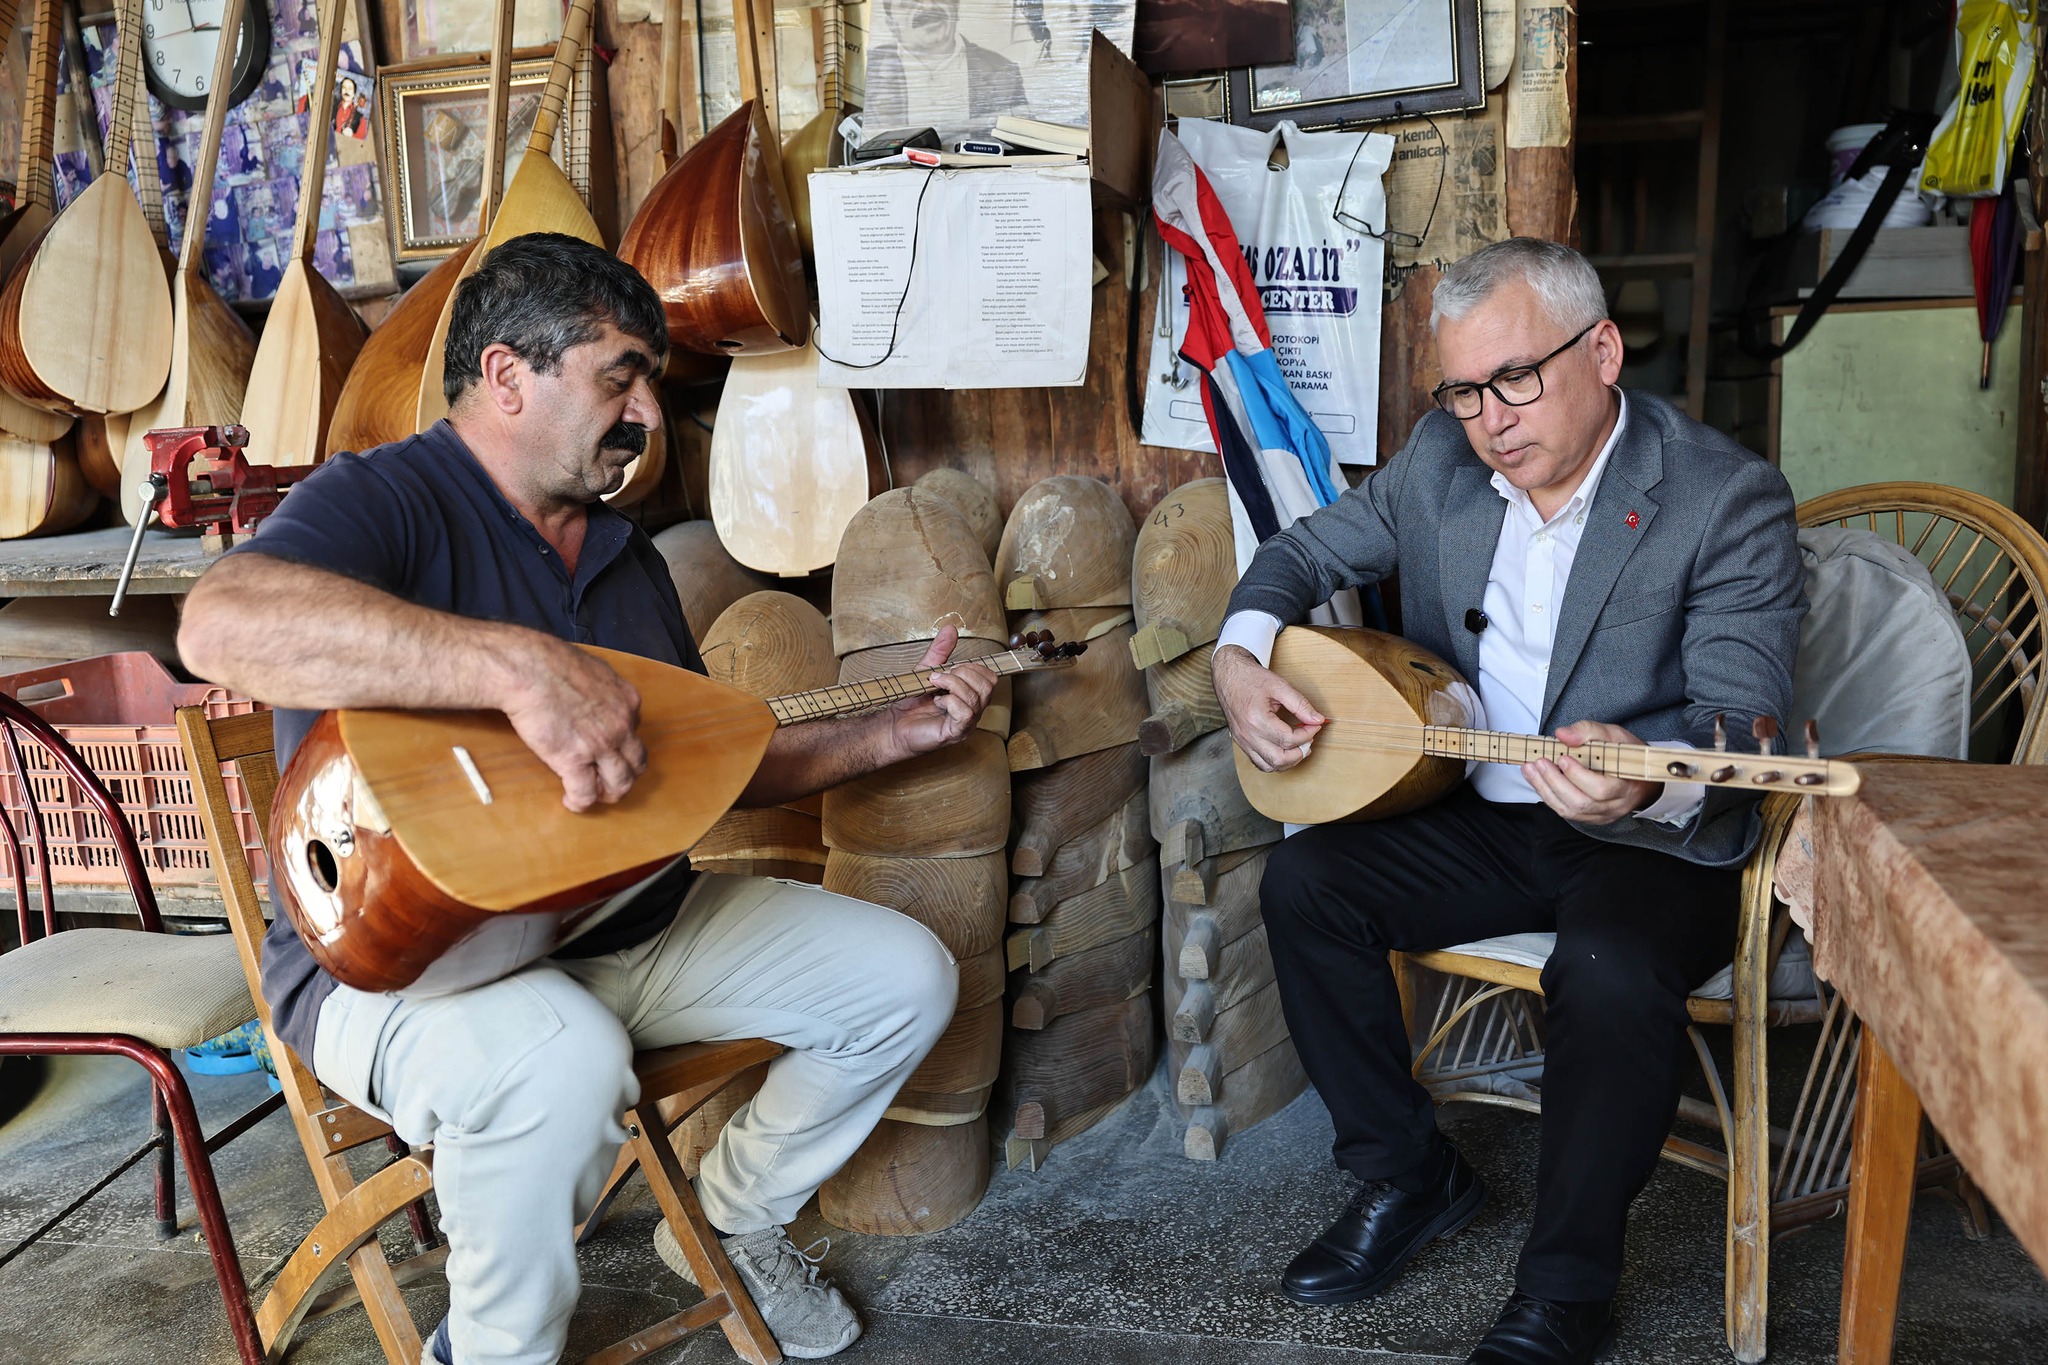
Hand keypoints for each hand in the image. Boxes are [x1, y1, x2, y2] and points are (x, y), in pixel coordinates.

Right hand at [499, 633, 647, 811]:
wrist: (529, 669)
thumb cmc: (550, 663)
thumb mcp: (594, 670)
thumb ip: (603, 689)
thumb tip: (597, 697)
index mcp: (628, 702)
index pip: (635, 734)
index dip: (621, 748)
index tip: (607, 753)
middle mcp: (622, 726)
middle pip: (636, 763)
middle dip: (624, 776)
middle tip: (607, 782)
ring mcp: (601, 745)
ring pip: (620, 784)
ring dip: (608, 794)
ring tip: (592, 795)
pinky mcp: (575, 760)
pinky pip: (586, 793)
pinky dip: (581, 803)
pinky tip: (570, 801)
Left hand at [888, 625, 998, 756]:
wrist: (893, 725)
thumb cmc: (911, 702)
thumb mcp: (926, 670)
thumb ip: (940, 651)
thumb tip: (950, 629)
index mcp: (970, 695)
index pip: (990, 678)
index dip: (972, 668)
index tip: (949, 668)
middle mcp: (973, 710)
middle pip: (988, 686)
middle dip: (962, 674)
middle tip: (940, 677)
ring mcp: (967, 723)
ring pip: (976, 697)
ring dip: (952, 684)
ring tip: (934, 686)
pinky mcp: (956, 732)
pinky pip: (966, 713)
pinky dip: (950, 701)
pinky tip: (937, 702)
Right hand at [1213, 644, 1324, 772]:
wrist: (1229, 676)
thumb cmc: (1250, 678)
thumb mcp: (1279, 686)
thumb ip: (1300, 704)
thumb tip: (1317, 720)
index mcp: (1257, 719)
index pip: (1289, 739)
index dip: (1308, 734)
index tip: (1315, 724)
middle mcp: (1248, 735)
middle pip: (1279, 759)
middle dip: (1300, 752)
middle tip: (1309, 738)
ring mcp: (1243, 741)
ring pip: (1269, 766)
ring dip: (1288, 761)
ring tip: (1299, 747)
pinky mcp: (1241, 743)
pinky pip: (1259, 763)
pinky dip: (1275, 762)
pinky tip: (1284, 750)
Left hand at [1524, 720, 1659, 824]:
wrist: (1637, 774)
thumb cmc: (1626, 755)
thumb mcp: (1614, 735)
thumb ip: (1588, 731)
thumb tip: (1562, 734)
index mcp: (1626, 785)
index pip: (1601, 789)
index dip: (1578, 775)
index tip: (1562, 757)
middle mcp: (1615, 805)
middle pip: (1581, 802)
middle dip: (1555, 782)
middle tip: (1539, 762)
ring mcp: (1602, 814)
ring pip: (1570, 810)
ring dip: (1546, 789)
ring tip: (1530, 770)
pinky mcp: (1590, 817)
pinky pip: (1566, 812)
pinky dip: (1548, 796)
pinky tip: (1537, 780)